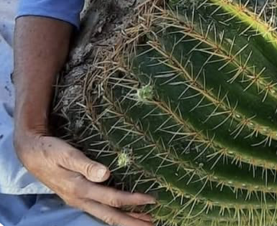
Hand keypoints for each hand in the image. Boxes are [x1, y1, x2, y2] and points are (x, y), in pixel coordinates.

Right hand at [14, 130, 156, 225]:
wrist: (31, 153)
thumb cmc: (50, 150)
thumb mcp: (67, 154)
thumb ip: (86, 165)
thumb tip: (106, 174)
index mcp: (79, 189)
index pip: (112, 199)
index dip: (132, 201)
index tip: (151, 199)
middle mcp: (79, 199)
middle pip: (109, 215)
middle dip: (131, 221)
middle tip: (152, 223)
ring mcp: (77, 200)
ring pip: (103, 215)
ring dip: (123, 219)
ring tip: (142, 221)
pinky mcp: (76, 196)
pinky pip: (97, 209)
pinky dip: (111, 212)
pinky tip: (120, 211)